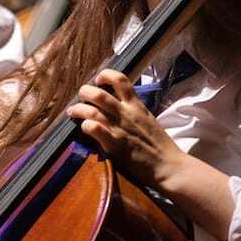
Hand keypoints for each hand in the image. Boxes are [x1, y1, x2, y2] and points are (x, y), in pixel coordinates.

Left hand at [67, 68, 185, 189]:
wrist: (168, 165)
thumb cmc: (159, 146)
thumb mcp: (147, 120)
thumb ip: (133, 112)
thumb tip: (118, 108)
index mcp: (136, 105)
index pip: (120, 80)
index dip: (105, 75)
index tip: (98, 80)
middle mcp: (126, 113)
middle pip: (98, 93)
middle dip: (85, 92)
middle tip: (81, 98)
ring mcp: (119, 127)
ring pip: (91, 110)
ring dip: (78, 109)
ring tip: (72, 112)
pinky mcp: (114, 143)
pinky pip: (94, 128)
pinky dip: (85, 126)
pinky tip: (84, 129)